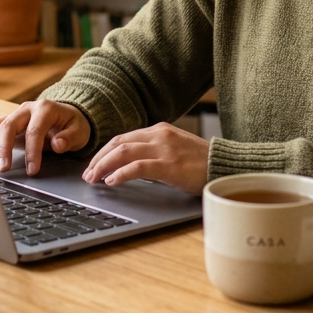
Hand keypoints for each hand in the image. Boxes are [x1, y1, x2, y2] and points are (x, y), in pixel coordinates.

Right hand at [0, 99, 90, 175]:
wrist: (66, 115)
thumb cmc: (73, 124)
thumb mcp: (79, 131)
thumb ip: (69, 138)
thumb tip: (57, 144)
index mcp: (45, 109)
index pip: (34, 131)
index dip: (32, 152)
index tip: (32, 170)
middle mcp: (27, 109)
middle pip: (8, 125)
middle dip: (4, 148)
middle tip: (4, 168)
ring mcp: (15, 115)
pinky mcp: (8, 123)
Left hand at [82, 123, 210, 194]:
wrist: (225, 166)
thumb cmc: (201, 163)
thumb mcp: (174, 152)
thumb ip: (153, 154)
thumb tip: (130, 168)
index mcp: (159, 130)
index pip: (123, 138)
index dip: (104, 151)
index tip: (94, 164)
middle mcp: (159, 135)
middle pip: (118, 143)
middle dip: (99, 159)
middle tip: (88, 174)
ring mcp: (164, 149)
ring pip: (123, 152)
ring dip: (104, 166)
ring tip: (94, 178)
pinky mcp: (169, 165)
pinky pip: (138, 167)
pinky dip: (121, 173)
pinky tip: (112, 181)